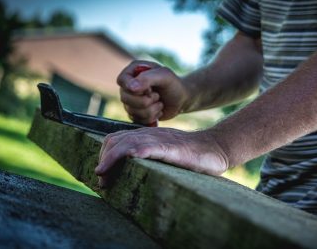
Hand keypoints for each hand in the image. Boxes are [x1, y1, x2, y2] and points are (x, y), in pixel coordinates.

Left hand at [95, 128, 228, 186]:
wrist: (216, 147)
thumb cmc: (193, 156)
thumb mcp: (166, 154)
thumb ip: (149, 156)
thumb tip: (130, 171)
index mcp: (147, 137)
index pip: (116, 139)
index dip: (104, 155)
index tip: (102, 173)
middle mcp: (150, 135)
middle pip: (116, 140)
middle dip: (103, 160)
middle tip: (101, 180)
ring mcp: (161, 140)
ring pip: (128, 143)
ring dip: (111, 160)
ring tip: (104, 177)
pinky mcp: (172, 148)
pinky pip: (150, 146)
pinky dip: (136, 151)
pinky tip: (129, 158)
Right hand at [117, 60, 188, 123]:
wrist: (182, 100)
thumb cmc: (174, 84)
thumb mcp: (164, 76)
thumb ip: (147, 78)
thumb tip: (130, 88)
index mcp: (133, 71)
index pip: (122, 80)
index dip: (132, 88)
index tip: (149, 89)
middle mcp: (129, 86)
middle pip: (125, 98)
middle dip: (145, 101)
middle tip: (157, 96)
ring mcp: (131, 100)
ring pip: (132, 111)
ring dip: (151, 109)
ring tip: (159, 103)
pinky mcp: (136, 113)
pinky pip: (137, 120)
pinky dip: (151, 117)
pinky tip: (158, 110)